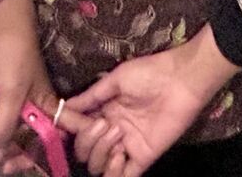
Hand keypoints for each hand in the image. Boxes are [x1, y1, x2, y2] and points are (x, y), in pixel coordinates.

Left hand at [0, 0, 64, 173]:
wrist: (4, 28)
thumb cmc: (15, 59)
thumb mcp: (11, 96)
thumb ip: (3, 129)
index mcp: (51, 106)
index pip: (59, 136)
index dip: (50, 153)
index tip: (37, 169)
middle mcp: (42, 107)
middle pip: (38, 138)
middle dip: (25, 155)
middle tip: (7, 168)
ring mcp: (26, 101)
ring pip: (23, 131)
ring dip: (12, 146)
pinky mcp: (11, 96)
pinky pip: (12, 121)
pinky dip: (5, 133)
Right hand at [66, 30, 241, 176]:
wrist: (182, 79)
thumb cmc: (150, 73)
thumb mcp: (116, 80)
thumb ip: (91, 96)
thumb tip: (63, 107)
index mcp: (104, 113)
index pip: (77, 129)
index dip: (67, 128)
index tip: (59, 122)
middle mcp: (112, 132)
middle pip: (84, 152)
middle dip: (87, 140)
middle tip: (104, 123)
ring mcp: (127, 146)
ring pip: (98, 167)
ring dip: (100, 152)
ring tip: (117, 132)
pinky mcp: (144, 157)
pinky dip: (114, 172)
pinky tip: (119, 154)